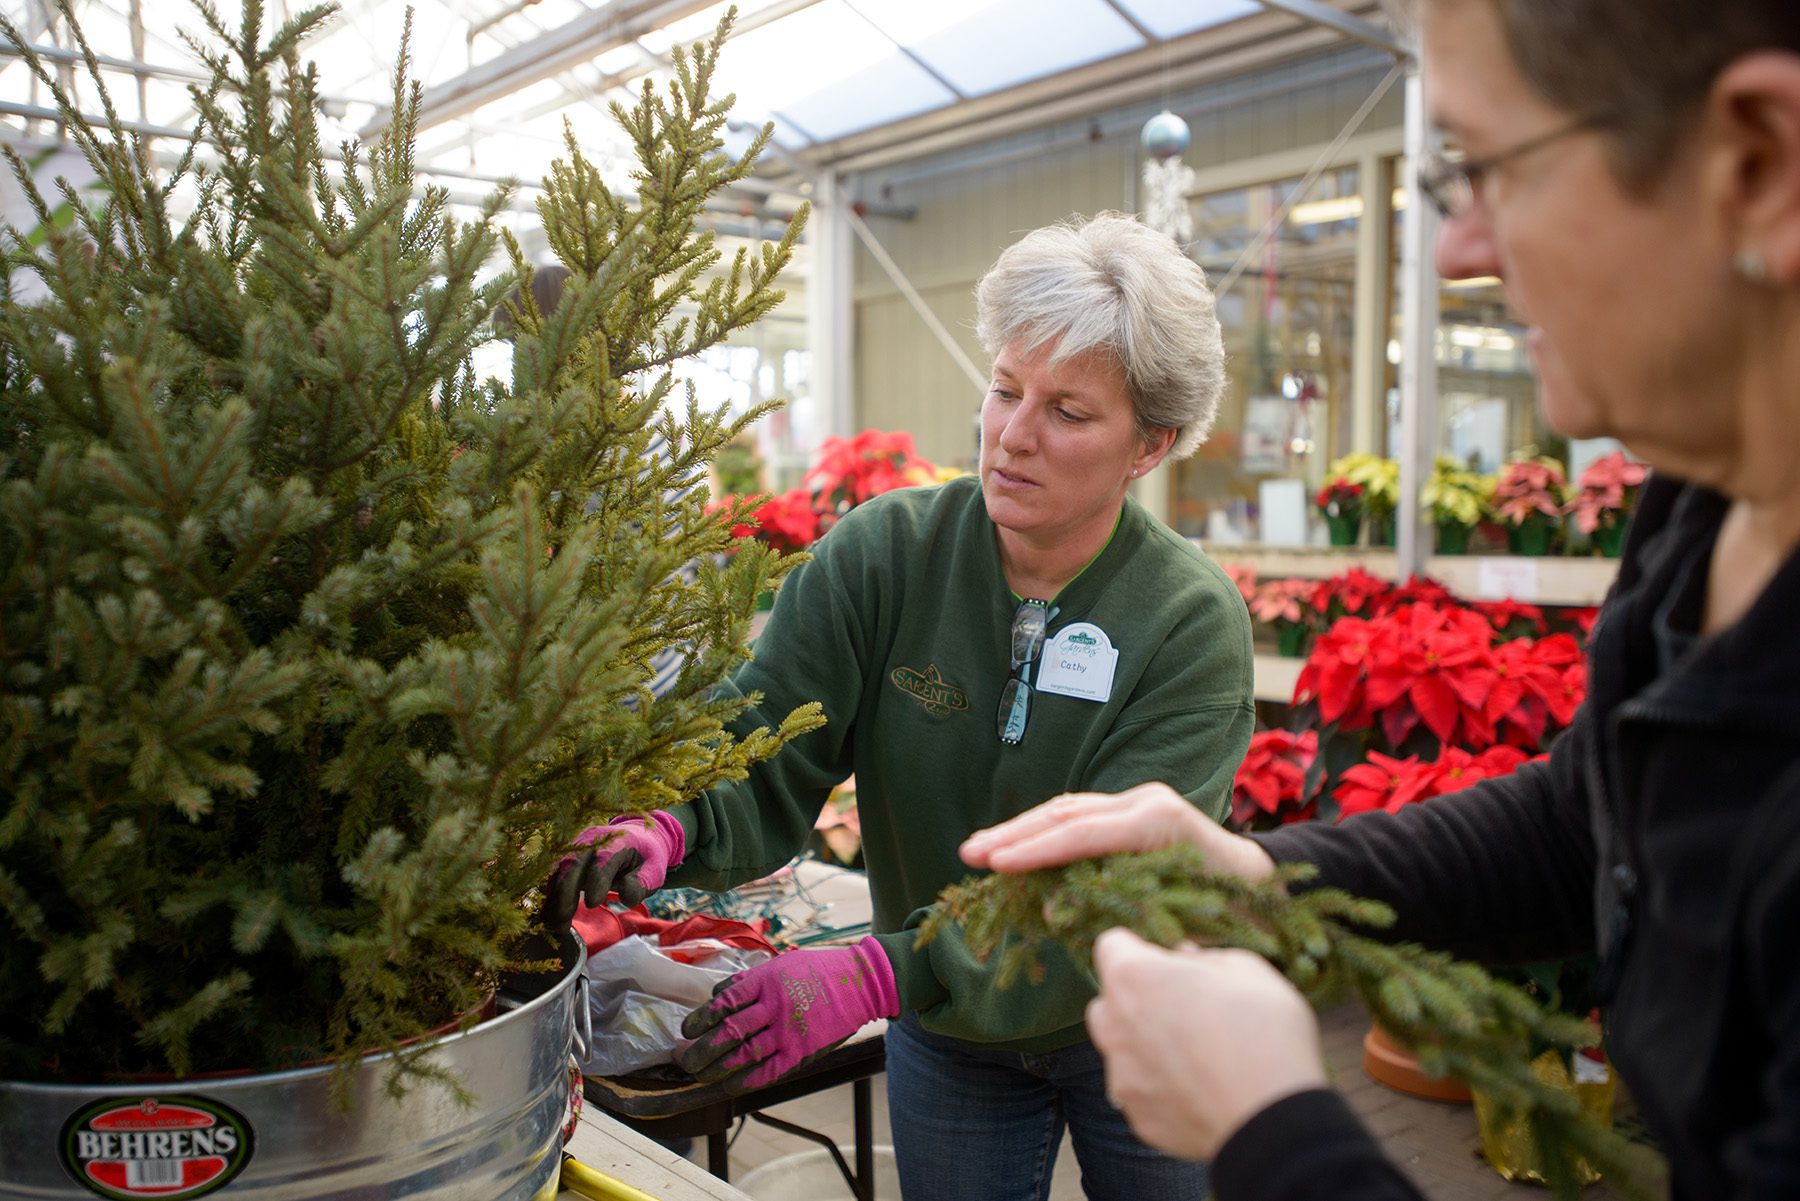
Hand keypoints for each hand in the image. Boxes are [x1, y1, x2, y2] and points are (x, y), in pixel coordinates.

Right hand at [543, 811, 685, 944]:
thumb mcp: (654, 871)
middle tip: (563, 922)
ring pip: (558, 870)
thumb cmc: (646, 858)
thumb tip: (626, 896)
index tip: (593, 904)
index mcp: (617, 840)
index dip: (597, 880)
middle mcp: (591, 840)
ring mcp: (575, 847)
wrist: (637, 837)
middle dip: (566, 893)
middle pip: (572, 863)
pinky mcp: (566, 858)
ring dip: (553, 898)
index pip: (604, 859)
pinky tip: (550, 917)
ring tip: (555, 925)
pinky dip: (550, 896)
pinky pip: (554, 875)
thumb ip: (641, 884)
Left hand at [675, 937, 898, 1092]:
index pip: (723, 1002)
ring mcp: (789, 1030)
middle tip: (684, 1058)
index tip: (687, 1031)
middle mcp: (774, 1005)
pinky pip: (768, 1071)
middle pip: (727, 1032)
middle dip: (700, 1049)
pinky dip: (745, 1081)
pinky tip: (729, 1085)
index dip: (700, 1019)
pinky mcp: (802, 1050)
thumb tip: (717, 996)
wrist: (860, 983)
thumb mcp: (780, 964)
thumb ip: (749, 980)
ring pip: (743, 1054)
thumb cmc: (817, 970)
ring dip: (716, 1068)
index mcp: (765, 979)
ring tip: (700, 1075)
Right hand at [960, 782, 1274, 881]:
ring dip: (1021, 829)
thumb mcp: (1180, 916)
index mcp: (1161, 822)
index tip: (994, 863)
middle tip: (970, 853)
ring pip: (1068, 809)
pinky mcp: (1133, 809)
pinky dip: (1043, 830)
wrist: (1266, 885)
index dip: (1036, 849)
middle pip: (1068, 813)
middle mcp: (1148, 801)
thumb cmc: (1232, 911)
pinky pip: (1080, 816)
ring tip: (979, 849)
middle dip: (1015, 834)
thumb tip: (1053, 911)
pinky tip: (1014, 846)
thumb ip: (1118, 910)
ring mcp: (1140, 800)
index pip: (1085, 832)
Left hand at [1087, 929, 1325, 1160]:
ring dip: (1147, 1046)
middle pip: (1110, 1001)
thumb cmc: (1264, 1032)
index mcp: (1133, 978)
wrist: (1274, 1118)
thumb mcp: (1247, 970)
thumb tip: (1186, 959)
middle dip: (1138, 999)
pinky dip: (1163, 1089)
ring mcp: (1122, 1077)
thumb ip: (1204, 959)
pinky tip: (1202, 1090)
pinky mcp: (1139, 1118)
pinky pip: (1143, 1094)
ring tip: (1198, 1054)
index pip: (1112, 945)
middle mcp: (1114, 1026)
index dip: (1142, 950)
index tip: (1170, 963)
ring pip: (1122, 1051)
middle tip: (1186, 1007)